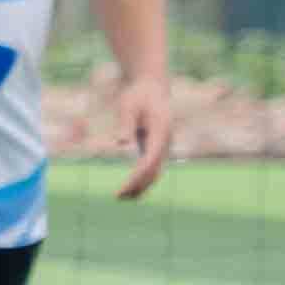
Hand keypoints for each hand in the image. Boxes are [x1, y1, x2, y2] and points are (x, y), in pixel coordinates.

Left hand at [114, 71, 175, 202]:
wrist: (151, 87)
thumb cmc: (137, 95)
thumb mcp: (127, 105)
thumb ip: (125, 123)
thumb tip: (120, 141)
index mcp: (161, 131)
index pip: (151, 160)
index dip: (138, 176)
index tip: (123, 187)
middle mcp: (166, 141)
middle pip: (156, 170)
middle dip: (138, 185)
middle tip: (118, 197)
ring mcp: (164, 145)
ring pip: (156, 171)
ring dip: (141, 185)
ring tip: (121, 198)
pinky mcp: (158, 146)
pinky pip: (153, 167)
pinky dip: (142, 179)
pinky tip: (129, 188)